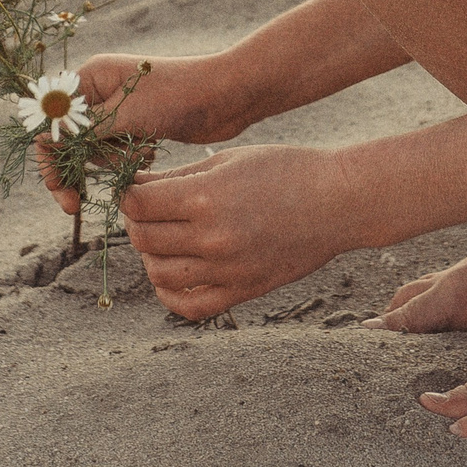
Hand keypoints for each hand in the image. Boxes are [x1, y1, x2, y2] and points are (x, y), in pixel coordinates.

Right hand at [34, 51, 253, 213]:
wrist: (227, 97)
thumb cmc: (178, 96)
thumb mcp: (127, 115)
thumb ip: (85, 130)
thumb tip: (46, 139)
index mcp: (91, 77)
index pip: (51, 121)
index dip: (50, 157)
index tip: (61, 190)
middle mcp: (100, 90)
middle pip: (68, 140)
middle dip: (75, 171)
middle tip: (75, 206)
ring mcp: (118, 109)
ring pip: (94, 151)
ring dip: (110, 164)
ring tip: (142, 157)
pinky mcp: (136, 125)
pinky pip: (116, 153)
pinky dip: (127, 162)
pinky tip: (151, 154)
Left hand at [118, 144, 358, 320]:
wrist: (338, 202)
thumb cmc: (285, 169)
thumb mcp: (227, 160)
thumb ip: (177, 177)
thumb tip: (134, 187)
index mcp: (206, 198)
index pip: (138, 203)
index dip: (127, 193)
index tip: (135, 187)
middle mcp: (213, 238)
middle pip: (142, 239)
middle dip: (136, 221)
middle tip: (148, 209)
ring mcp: (228, 270)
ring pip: (158, 274)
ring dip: (150, 255)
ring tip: (163, 237)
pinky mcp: (243, 291)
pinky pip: (189, 306)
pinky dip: (169, 293)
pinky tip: (172, 272)